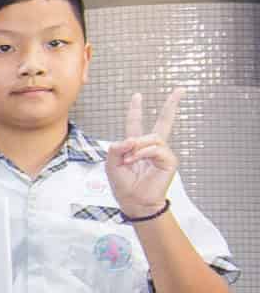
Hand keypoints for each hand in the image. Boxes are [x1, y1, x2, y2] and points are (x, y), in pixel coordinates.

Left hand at [105, 88, 181, 218]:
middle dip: (171, 105)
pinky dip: (143, 154)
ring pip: (152, 138)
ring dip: (137, 147)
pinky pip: (156, 149)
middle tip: (180, 90)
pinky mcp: (169, 161)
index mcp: (135, 146)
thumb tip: (131, 140)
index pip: (135, 123)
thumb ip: (116, 148)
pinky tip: (135, 161)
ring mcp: (162, 153)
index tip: (137, 96)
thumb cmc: (123, 185)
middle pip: (164, 122)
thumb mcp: (111, 164)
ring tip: (129, 160)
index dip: (135, 110)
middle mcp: (151, 147)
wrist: (134, 202)